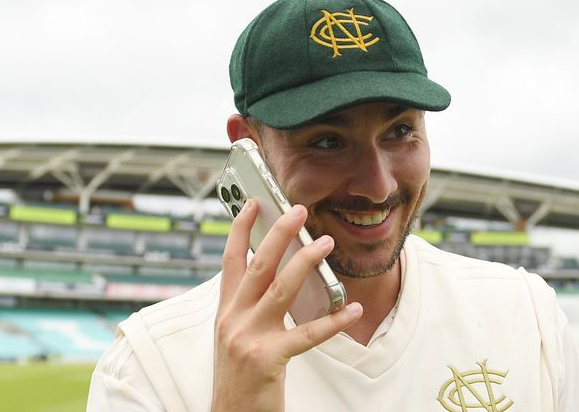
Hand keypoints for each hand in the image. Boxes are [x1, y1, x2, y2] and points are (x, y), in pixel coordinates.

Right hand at [211, 201, 361, 411]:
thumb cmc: (240, 375)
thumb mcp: (236, 335)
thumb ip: (250, 306)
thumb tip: (276, 277)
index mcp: (226, 311)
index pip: (230, 260)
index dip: (240, 229)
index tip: (252, 203)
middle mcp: (232, 320)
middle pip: (257, 266)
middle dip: (278, 233)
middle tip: (297, 210)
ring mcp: (247, 338)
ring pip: (280, 290)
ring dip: (304, 262)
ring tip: (325, 244)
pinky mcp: (267, 359)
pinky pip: (306, 335)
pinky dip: (332, 321)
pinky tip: (352, 310)